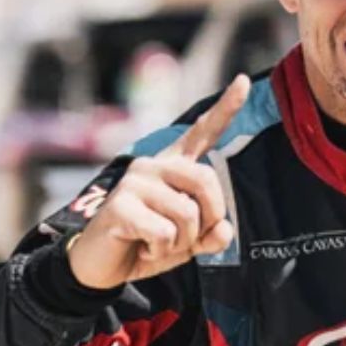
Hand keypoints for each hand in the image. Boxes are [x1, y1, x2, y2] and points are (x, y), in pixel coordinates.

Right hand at [68, 75, 249, 289]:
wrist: (101, 265)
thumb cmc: (148, 245)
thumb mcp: (189, 242)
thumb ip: (213, 235)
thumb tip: (224, 231)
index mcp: (174, 166)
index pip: (203, 132)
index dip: (226, 108)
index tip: (244, 80)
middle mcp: (154, 164)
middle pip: (207, 180)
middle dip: (209, 218)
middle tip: (187, 238)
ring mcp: (135, 181)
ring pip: (187, 213)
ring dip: (181, 242)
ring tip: (157, 243)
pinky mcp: (120, 204)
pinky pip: (164, 233)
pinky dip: (160, 251)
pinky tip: (142, 247)